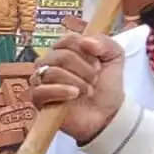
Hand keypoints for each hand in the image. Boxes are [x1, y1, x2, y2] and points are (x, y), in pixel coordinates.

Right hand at [33, 25, 124, 141]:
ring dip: (76, 82)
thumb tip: (86, 41)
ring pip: (51, 72)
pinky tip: (74, 95)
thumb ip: (104, 43)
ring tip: (87, 91)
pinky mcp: (38, 99)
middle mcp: (51, 62)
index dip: (86, 51)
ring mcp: (42, 81)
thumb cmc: (106, 86)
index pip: (68, 39)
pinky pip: (40, 90)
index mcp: (66, 50)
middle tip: (94, 79)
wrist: (107, 114)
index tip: (98, 64)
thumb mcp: (114, 57)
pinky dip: (60, 91)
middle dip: (83, 68)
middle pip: (61, 55)